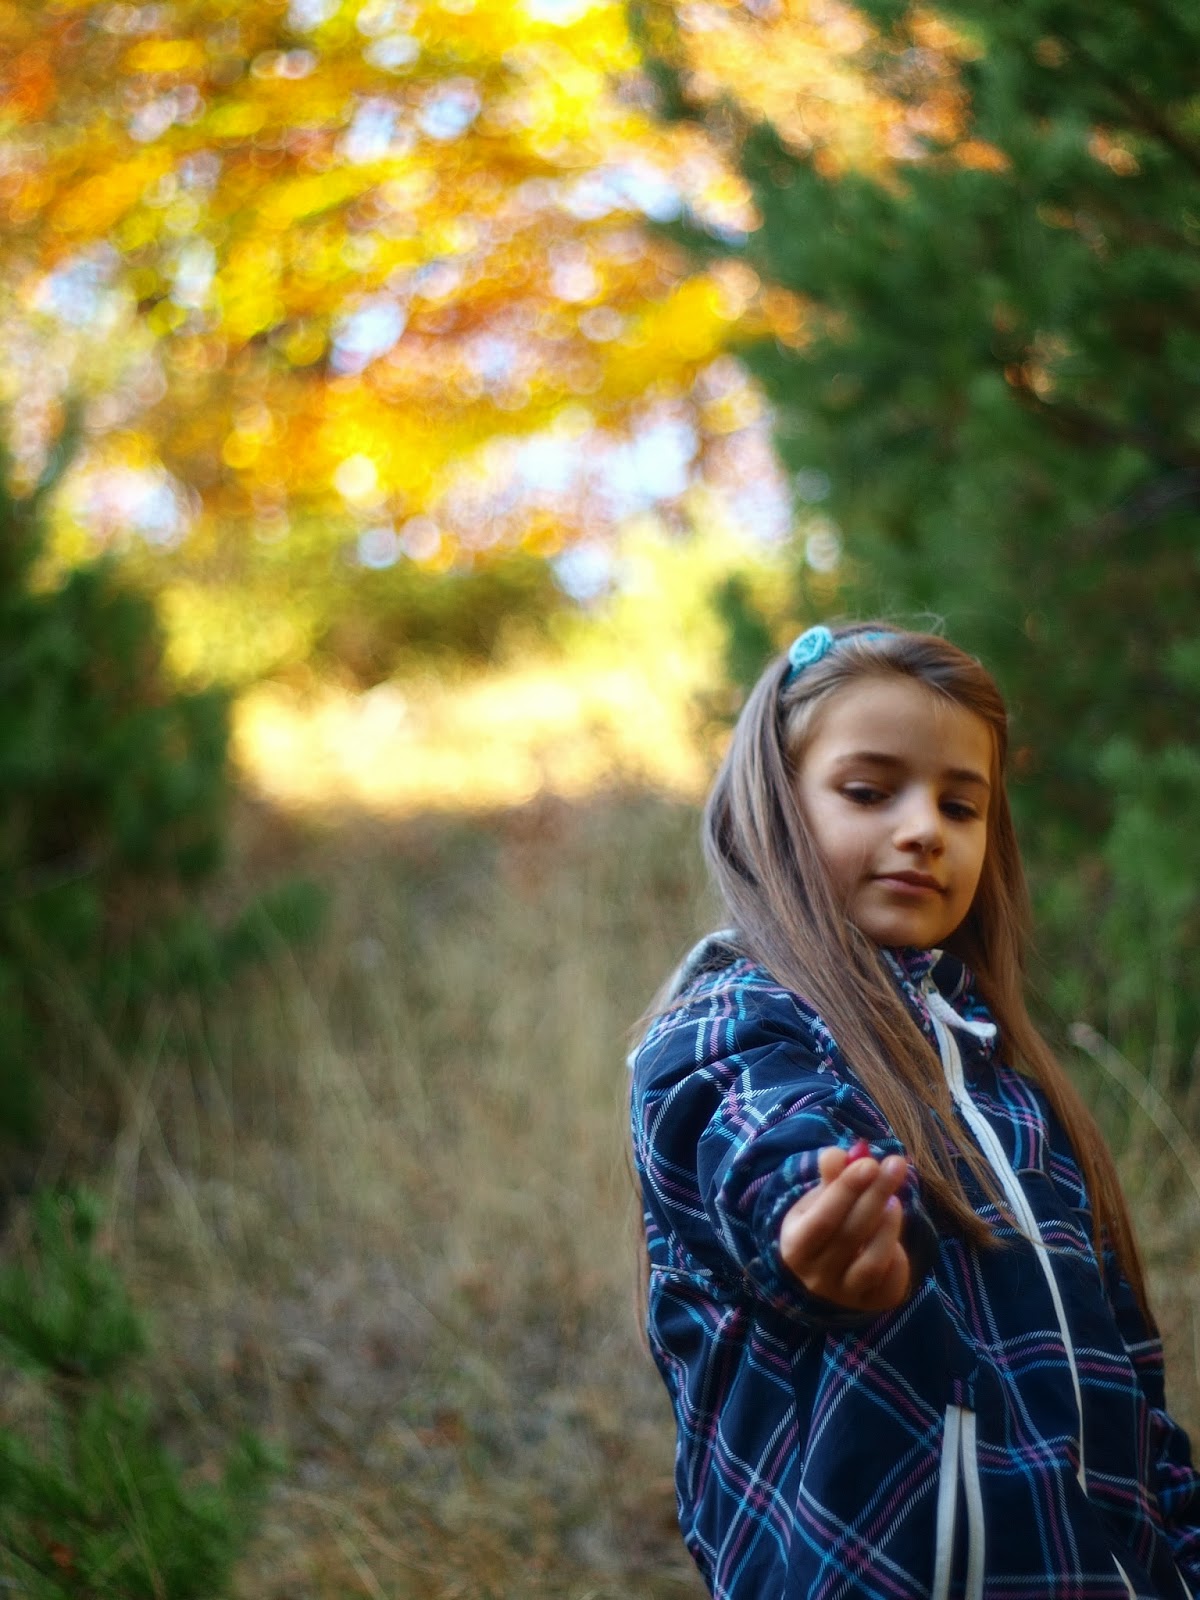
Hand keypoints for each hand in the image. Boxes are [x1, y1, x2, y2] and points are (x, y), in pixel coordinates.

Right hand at [778, 1145, 911, 1313]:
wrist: (824, 1269)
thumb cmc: (822, 1222)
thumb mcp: (818, 1198)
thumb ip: (831, 1176)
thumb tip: (839, 1155)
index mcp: (796, 1247)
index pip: (822, 1220)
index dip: (847, 1190)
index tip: (870, 1163)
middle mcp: (816, 1277)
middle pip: (850, 1236)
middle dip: (875, 1196)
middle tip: (895, 1166)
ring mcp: (845, 1296)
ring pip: (871, 1264)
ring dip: (888, 1227)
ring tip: (894, 1201)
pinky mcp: (873, 1304)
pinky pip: (891, 1282)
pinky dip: (899, 1256)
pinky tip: (893, 1235)